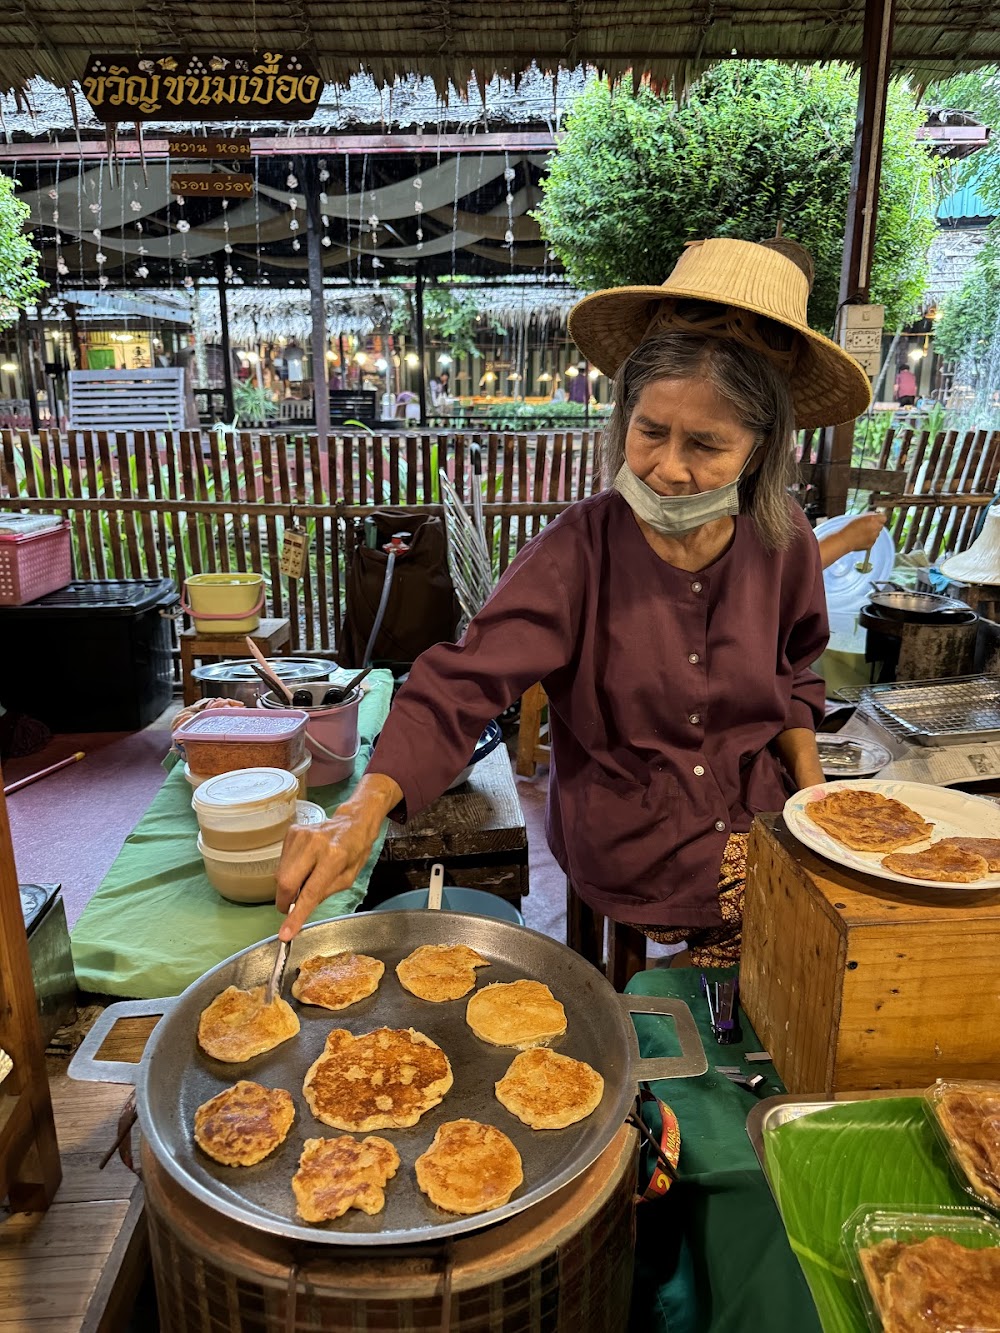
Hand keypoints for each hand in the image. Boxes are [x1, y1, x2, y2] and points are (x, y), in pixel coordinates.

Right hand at [274, 772, 402, 940]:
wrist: (352, 822)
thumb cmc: (354, 851)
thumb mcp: (347, 879)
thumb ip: (323, 894)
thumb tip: (299, 909)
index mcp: (334, 858)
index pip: (310, 893)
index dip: (296, 916)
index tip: (285, 933)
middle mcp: (315, 844)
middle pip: (285, 882)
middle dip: (284, 901)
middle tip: (289, 908)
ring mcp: (301, 835)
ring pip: (280, 873)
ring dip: (287, 886)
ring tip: (304, 880)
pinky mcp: (292, 832)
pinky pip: (282, 861)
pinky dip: (288, 870)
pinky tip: (303, 866)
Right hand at [842, 511, 886, 550]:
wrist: (845, 540)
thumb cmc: (850, 528)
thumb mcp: (859, 518)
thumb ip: (869, 517)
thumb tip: (874, 516)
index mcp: (873, 520)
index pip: (884, 518)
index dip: (879, 518)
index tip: (875, 519)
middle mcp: (876, 529)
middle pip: (880, 526)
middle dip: (875, 525)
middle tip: (867, 526)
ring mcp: (874, 537)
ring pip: (876, 533)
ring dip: (872, 533)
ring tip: (862, 533)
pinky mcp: (871, 544)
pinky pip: (872, 540)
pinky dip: (868, 539)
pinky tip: (861, 539)